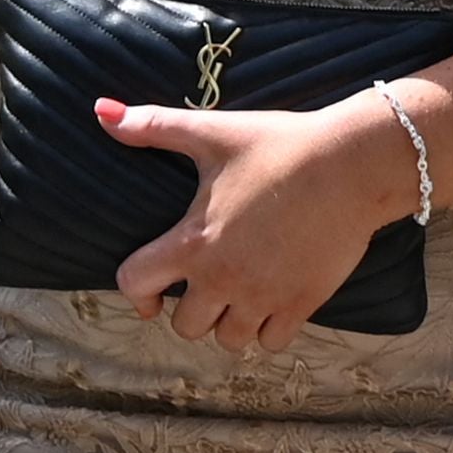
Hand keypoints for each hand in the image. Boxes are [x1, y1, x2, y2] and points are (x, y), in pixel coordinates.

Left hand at [102, 95, 414, 354]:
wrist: (353, 164)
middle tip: (207, 288)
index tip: (150, 296)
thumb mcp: (214, 132)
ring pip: (228, 340)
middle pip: (185, 326)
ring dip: (229, 323)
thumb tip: (100, 110)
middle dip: (191, 309)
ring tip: (240, 297)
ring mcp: (263, 296)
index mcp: (193, 241)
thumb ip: (153, 125)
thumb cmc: (281, 146)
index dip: (136, 293)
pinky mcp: (301, 303)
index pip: (135, 284)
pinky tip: (273, 303)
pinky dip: (268, 330)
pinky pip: (271, 343)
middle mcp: (222, 278)